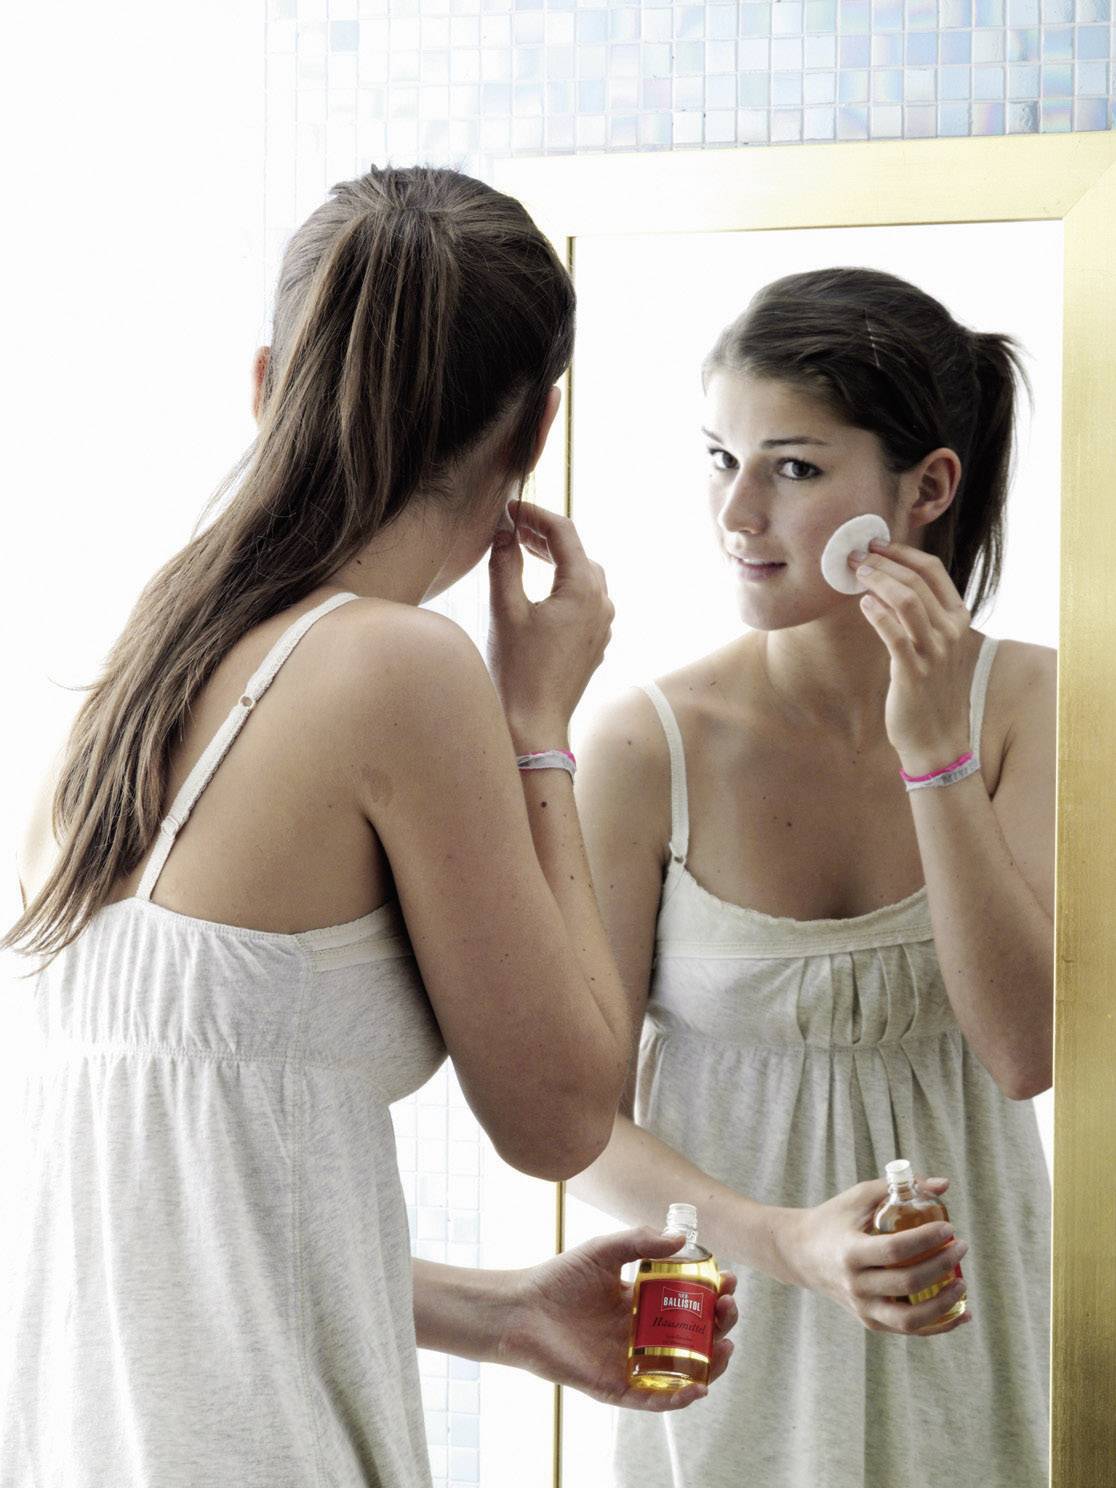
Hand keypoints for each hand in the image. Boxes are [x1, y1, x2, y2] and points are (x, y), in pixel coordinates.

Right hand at [487, 500, 613, 748]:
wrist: (535, 724)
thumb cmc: (519, 670)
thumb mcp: (506, 610)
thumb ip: (505, 563)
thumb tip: (504, 534)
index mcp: (583, 589)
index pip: (564, 532)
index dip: (536, 515)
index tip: (510, 509)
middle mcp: (602, 603)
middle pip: (578, 552)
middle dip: (546, 536)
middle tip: (513, 528)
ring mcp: (603, 625)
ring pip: (584, 576)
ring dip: (558, 560)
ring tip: (526, 552)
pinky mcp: (596, 642)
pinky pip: (586, 601)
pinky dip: (565, 586)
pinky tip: (541, 590)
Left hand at [497, 1227, 737, 1410]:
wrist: (523, 1310)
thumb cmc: (559, 1278)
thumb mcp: (604, 1250)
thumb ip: (640, 1241)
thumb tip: (682, 1239)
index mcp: (642, 1302)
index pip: (688, 1301)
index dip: (712, 1293)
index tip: (728, 1281)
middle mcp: (642, 1334)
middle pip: (693, 1336)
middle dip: (719, 1325)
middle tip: (728, 1310)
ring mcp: (632, 1362)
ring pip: (683, 1370)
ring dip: (710, 1364)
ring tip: (724, 1347)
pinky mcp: (617, 1387)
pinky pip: (655, 1398)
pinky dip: (679, 1398)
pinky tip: (698, 1386)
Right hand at [781, 1177, 970, 1336]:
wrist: (800, 1254)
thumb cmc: (834, 1219)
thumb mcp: (859, 1197)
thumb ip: (897, 1189)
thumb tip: (943, 1185)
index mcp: (849, 1252)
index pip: (894, 1250)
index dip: (926, 1240)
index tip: (949, 1229)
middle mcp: (855, 1285)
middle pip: (907, 1282)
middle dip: (942, 1265)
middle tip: (961, 1247)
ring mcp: (862, 1308)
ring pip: (910, 1319)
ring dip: (944, 1304)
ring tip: (962, 1283)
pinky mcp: (869, 1321)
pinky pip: (908, 1330)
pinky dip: (939, 1325)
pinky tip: (961, 1314)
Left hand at [850, 539, 973, 773]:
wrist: (937, 738)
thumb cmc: (930, 689)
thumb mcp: (934, 645)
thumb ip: (918, 615)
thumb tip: (883, 584)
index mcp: (958, 618)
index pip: (933, 570)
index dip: (902, 552)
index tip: (875, 543)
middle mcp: (951, 631)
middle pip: (916, 580)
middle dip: (883, 562)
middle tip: (855, 554)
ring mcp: (935, 652)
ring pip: (908, 601)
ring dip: (878, 581)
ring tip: (856, 572)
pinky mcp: (914, 673)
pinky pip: (896, 635)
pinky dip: (878, 614)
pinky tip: (863, 604)